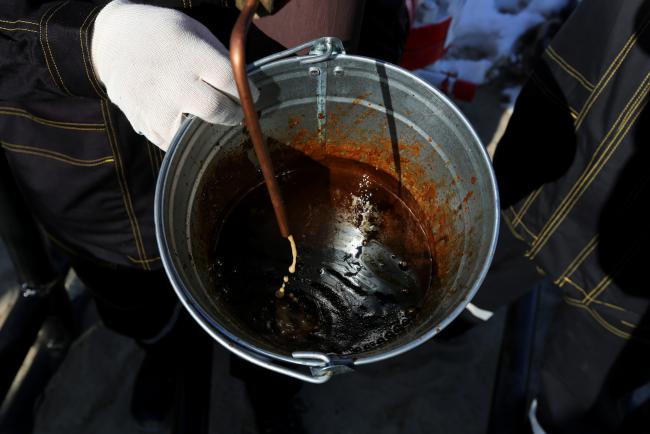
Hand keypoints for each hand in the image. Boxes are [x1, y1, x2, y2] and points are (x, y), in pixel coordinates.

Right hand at [92, 0, 257, 150]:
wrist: (113, 40)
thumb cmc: (164, 35)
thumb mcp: (194, 32)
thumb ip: (219, 58)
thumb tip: (245, 88)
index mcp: (191, 54)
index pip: (230, 81)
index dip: (246, 93)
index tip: (251, 96)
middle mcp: (173, 81)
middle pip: (216, 109)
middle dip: (232, 114)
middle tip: (235, 112)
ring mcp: (155, 104)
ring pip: (193, 133)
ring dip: (206, 129)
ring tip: (208, 118)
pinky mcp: (142, 120)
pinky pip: (170, 142)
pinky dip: (181, 137)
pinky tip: (184, 123)